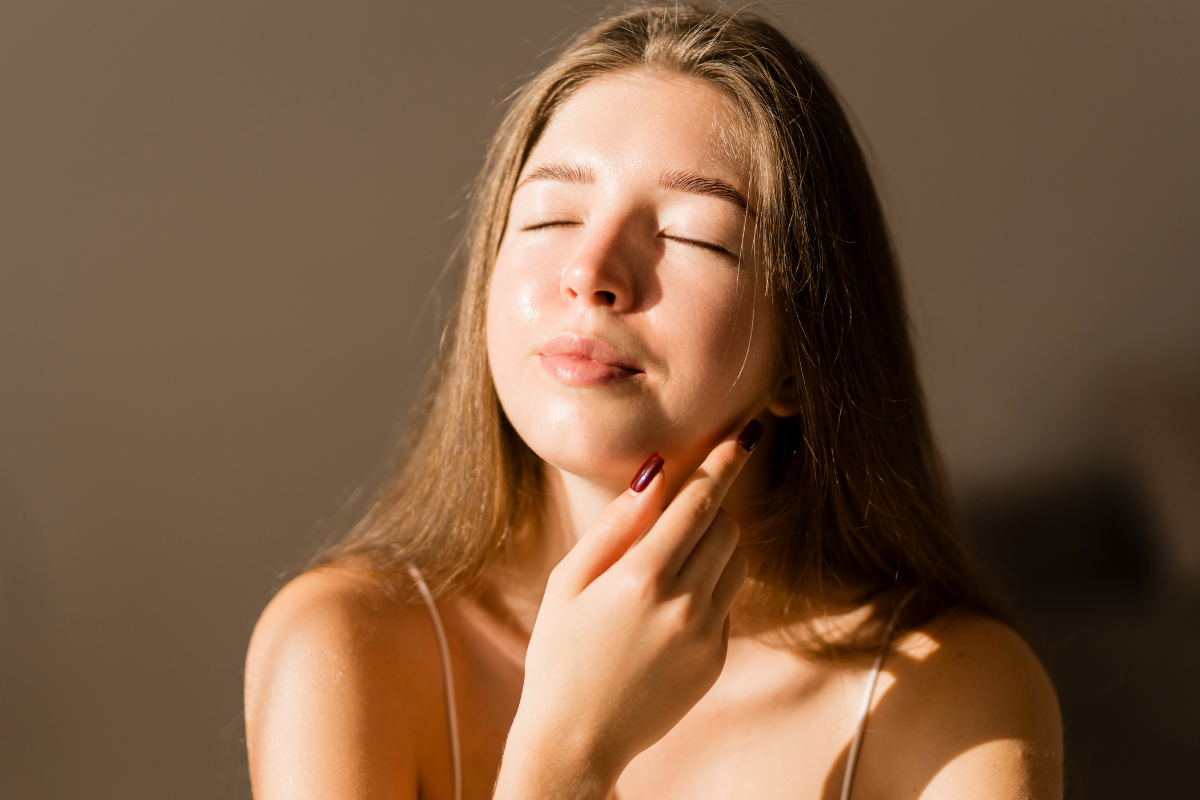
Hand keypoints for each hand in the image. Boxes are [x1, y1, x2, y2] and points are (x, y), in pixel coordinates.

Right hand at [495, 420, 761, 798]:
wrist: (576, 738)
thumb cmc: (560, 654)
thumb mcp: (569, 581)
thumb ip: (616, 525)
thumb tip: (655, 474)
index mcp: (643, 578)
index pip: (700, 503)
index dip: (724, 463)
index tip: (743, 435)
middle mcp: (684, 604)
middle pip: (726, 527)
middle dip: (709, 508)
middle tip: (674, 516)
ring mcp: (706, 635)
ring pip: (736, 562)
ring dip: (714, 545)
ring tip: (669, 561)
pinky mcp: (716, 659)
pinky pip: (727, 602)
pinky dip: (709, 587)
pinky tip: (666, 609)